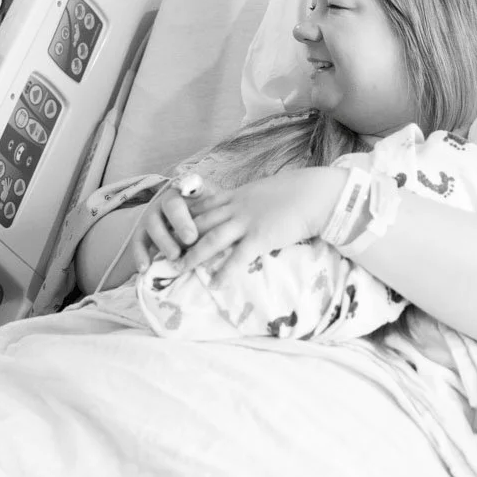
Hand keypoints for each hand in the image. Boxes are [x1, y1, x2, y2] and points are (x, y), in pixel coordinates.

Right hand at [130, 179, 231, 271]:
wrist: (186, 216)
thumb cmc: (207, 215)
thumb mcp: (213, 209)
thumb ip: (219, 215)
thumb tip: (235, 230)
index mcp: (184, 194)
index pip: (183, 201)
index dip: (184, 219)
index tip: (192, 238)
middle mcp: (165, 202)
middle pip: (167, 210)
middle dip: (176, 229)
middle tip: (187, 246)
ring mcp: (152, 216)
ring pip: (151, 225)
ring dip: (162, 242)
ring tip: (173, 257)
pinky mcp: (142, 232)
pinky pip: (137, 241)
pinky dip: (139, 254)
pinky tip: (144, 268)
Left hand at [176, 168, 343, 288]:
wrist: (314, 194)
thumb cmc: (293, 193)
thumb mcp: (262, 192)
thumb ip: (247, 201)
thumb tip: (241, 210)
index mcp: (235, 196)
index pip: (201, 206)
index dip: (182, 218)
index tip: (166, 228)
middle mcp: (235, 208)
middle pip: (199, 223)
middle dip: (179, 238)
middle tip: (162, 251)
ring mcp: (246, 222)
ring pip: (211, 239)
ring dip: (193, 255)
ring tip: (178, 268)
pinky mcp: (261, 237)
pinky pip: (238, 257)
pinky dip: (225, 271)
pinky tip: (215, 284)